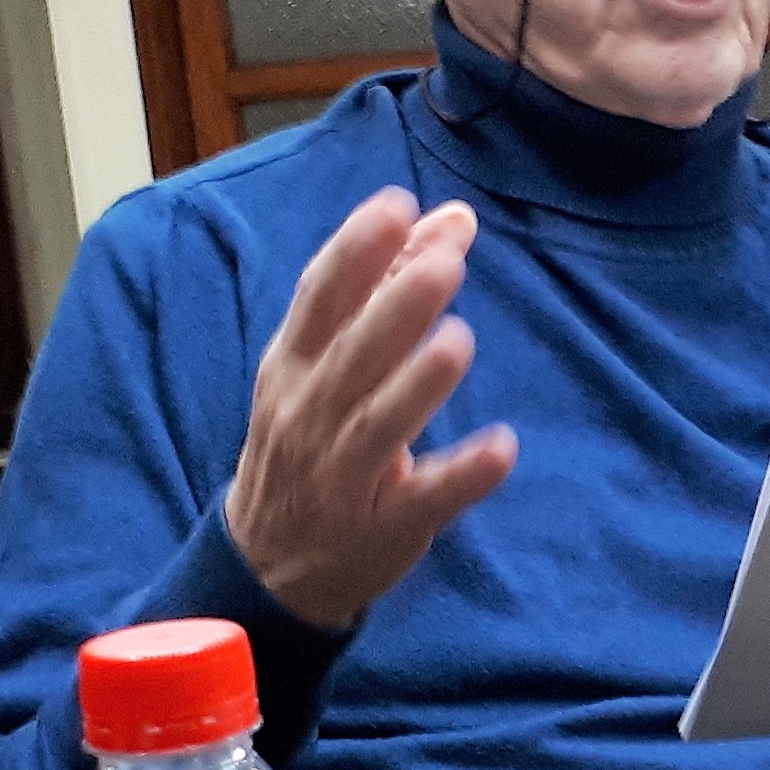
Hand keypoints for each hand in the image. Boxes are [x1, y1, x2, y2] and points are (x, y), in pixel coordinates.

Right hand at [224, 189, 518, 630]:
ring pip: (381, 426)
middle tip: (445, 263)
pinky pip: (426, 499)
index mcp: (293, 366)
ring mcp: (345, 475)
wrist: (268, 563)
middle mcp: (310, 416)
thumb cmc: (307, 436)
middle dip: (395, 308)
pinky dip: (462, 474)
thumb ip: (382, 290)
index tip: (397, 205)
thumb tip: (449, 219)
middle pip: (352, 357)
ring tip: (459, 341)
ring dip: (419, 384)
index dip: (354, 251)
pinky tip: (501, 448)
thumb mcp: (322, 363)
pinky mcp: (387, 526)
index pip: (318, 300)